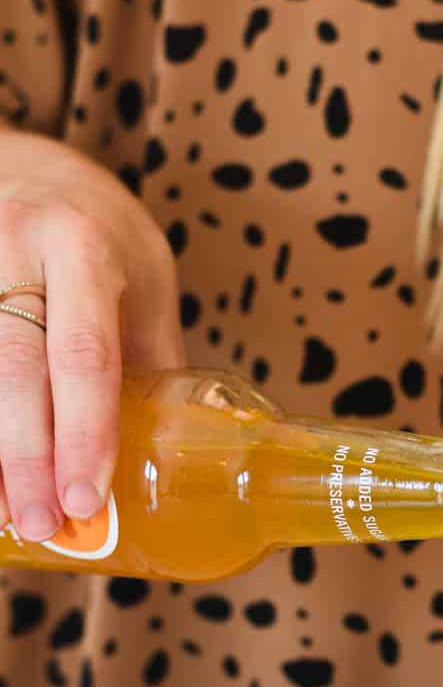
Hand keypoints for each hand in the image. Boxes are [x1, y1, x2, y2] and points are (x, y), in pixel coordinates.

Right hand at [0, 132, 182, 541]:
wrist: (22, 160)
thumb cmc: (96, 229)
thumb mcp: (144, 275)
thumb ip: (149, 355)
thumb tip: (181, 454)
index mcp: (82, 248)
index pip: (86, 354)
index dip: (85, 433)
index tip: (89, 500)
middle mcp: (15, 247)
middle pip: (15, 370)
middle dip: (26, 459)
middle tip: (43, 526)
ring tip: (5, 517)